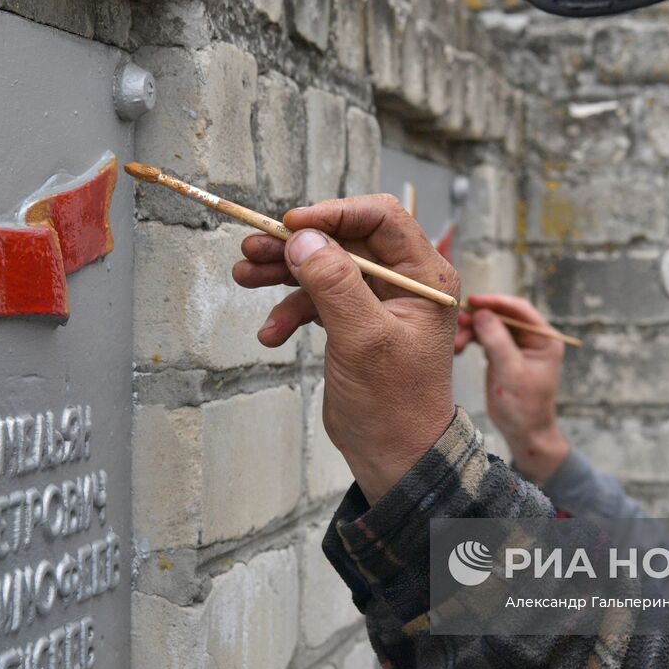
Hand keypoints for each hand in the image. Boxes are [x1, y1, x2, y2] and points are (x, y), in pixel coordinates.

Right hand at [231, 194, 459, 502]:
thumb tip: (303, 238)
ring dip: (283, 273)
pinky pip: (317, 301)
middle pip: (344, 240)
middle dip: (297, 244)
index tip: (291, 223)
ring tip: (243, 277)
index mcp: (424, 276)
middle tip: (252, 247)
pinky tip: (271, 334)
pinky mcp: (354, 323)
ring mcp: (377, 302)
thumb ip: (334, 283)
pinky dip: (290, 312)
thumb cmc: (394, 401)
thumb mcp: (363, 338)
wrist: (394, 455)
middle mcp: (404, 282)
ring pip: (324, 268)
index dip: (334, 213)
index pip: (381, 217)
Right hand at [456, 294, 569, 483]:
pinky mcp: (501, 355)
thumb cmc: (524, 406)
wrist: (523, 432)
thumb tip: (482, 313)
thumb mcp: (511, 373)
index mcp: (544, 339)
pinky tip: (458, 347)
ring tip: (456, 342)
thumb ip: (498, 342)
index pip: (520, 310)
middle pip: (502, 316)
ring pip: (490, 326)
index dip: (497, 302)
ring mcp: (515, 346)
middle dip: (479, 318)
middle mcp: (531, 339)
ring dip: (471, 330)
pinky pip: (484, 339)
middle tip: (458, 323)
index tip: (474, 301)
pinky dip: (471, 340)